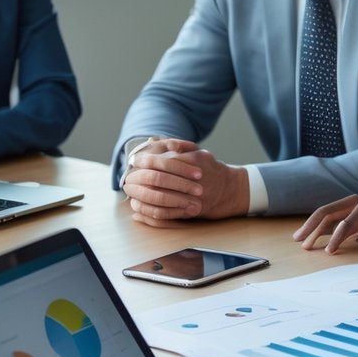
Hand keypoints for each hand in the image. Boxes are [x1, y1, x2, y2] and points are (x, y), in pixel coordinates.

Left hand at [122, 140, 248, 225]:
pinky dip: (149, 213)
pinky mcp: (192, 210)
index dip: (144, 161)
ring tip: (131, 194)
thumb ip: (176, 146)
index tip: (133, 161)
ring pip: (160, 197)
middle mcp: (194, 178)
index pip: (162, 159)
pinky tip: (139, 210)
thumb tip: (151, 142)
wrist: (229, 190)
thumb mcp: (197, 151)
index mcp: (195, 160)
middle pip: (158, 179)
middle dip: (139, 179)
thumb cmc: (209, 169)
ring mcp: (193, 195)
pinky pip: (166, 214)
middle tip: (128, 180)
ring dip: (142, 196)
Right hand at [294, 191, 357, 251]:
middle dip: (313, 226)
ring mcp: (353, 206)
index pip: (347, 221)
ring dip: (313, 227)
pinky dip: (322, 228)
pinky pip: (333, 219)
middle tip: (301, 241)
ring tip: (302, 241)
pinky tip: (313, 237)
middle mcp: (356, 202)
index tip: (328, 251)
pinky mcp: (352, 212)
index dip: (337, 237)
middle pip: (329, 212)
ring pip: (328, 215)